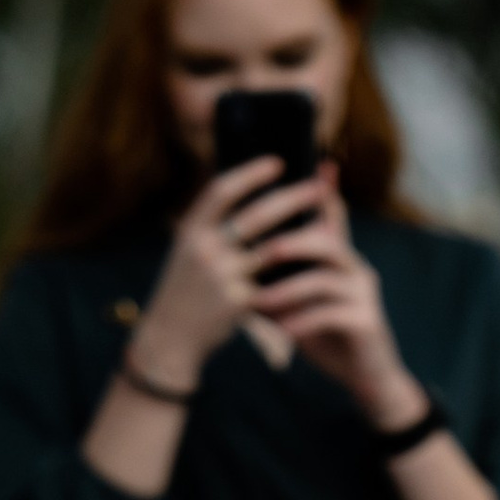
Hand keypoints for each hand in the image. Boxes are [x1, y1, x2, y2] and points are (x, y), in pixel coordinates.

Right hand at [124, 155, 325, 390]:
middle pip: (255, 216)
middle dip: (291, 199)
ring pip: (272, 250)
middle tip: (319, 188)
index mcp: (192, 229)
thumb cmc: (185, 290)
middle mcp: (205, 248)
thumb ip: (212, 228)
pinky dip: (295, 275)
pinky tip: (316, 267)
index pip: (222, 190)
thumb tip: (245, 200)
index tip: (279, 163)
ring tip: (328, 228)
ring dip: (303, 238)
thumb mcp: (188, 251)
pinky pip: (274, 285)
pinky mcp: (237, 304)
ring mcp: (221, 276)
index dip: (251, 174)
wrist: (170, 336)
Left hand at [248, 171, 417, 420]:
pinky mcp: (368, 323)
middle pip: (327, 241)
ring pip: (325, 279)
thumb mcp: (306, 302)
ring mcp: (365, 295)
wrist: (368, 378)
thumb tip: (246, 260)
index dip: (322, 192)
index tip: (309, 168)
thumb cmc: (330, 338)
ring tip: (259, 302)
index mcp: (341, 259)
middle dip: (292, 243)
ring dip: (288, 290)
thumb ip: (287, 278)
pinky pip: (331, 315)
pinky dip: (303, 322)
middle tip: (261, 252)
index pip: (331, 217)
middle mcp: (357, 269)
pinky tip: (284, 333)